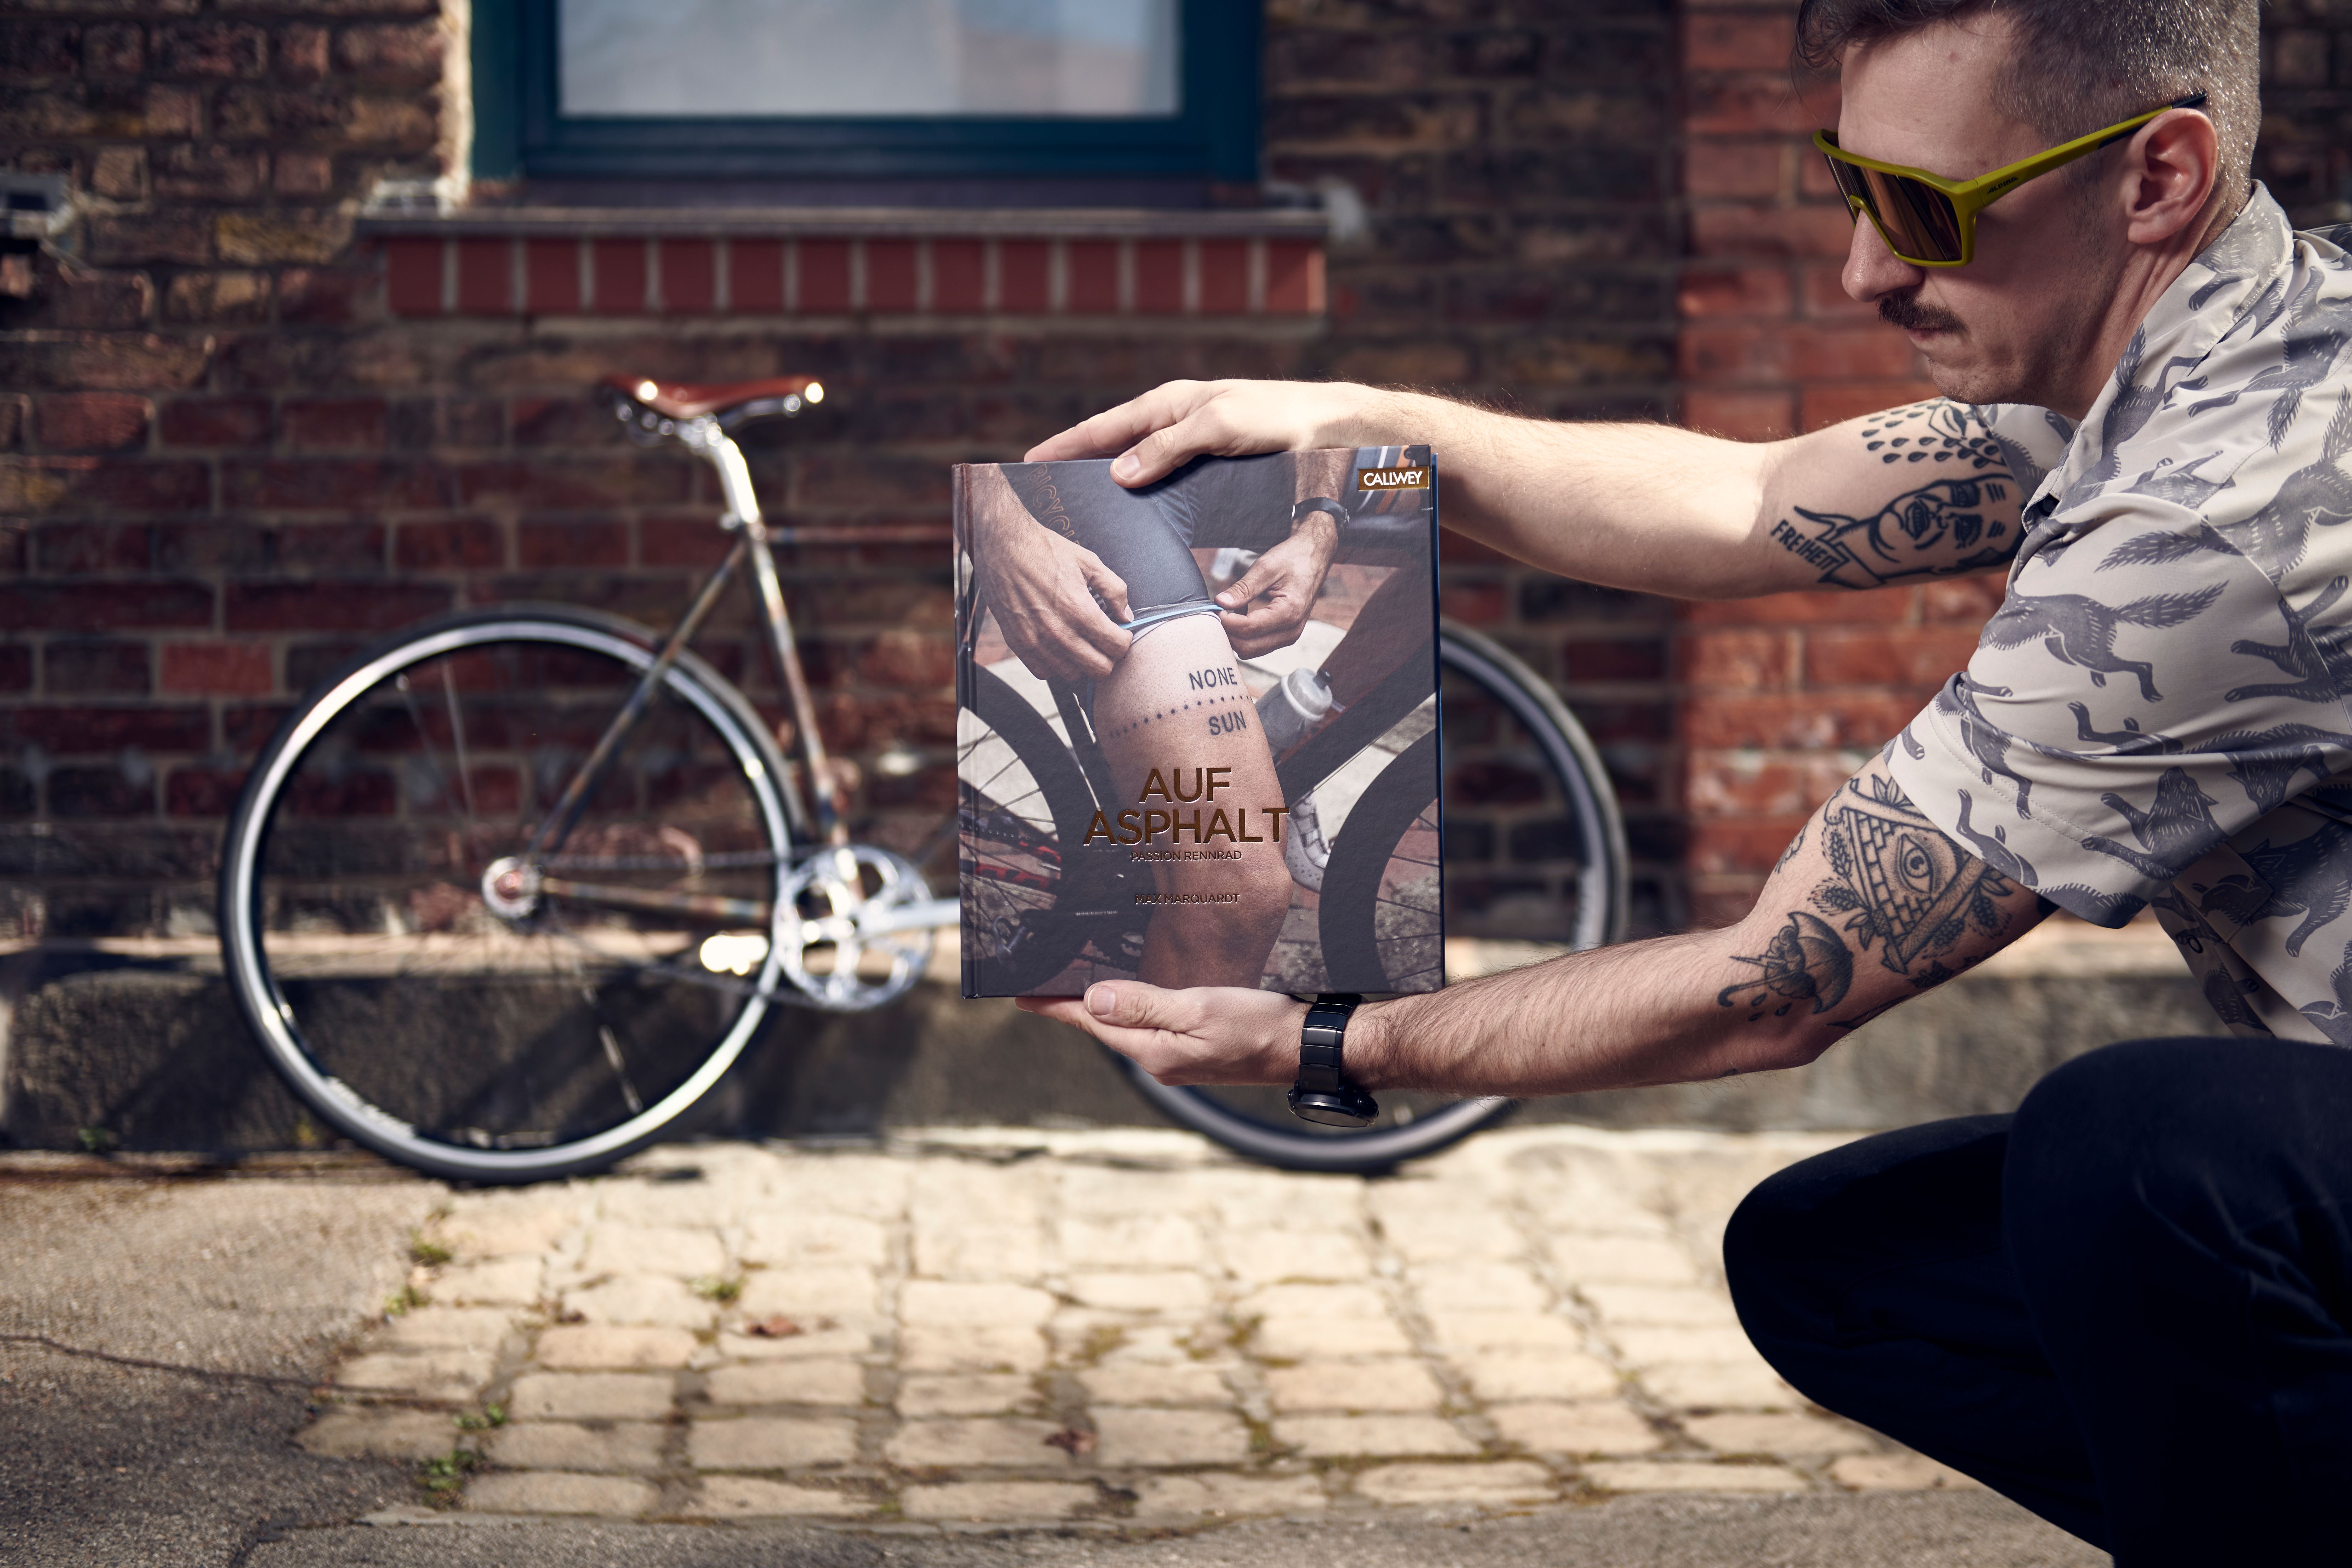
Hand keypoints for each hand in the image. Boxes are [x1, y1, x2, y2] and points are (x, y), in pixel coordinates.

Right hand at [969, 471, 1132, 680]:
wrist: (1004, 547)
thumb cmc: (1046, 551)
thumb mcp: (1089, 562)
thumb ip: (1115, 590)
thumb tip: (1126, 616)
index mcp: (1079, 610)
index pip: (1117, 647)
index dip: (1124, 640)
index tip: (1120, 632)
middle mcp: (1058, 632)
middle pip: (1099, 669)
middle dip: (1108, 656)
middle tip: (1104, 641)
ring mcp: (1036, 642)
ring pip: (1073, 674)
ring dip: (1082, 662)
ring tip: (1081, 642)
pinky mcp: (1018, 644)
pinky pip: (1044, 672)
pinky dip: (1055, 665)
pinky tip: (1059, 646)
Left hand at [1016, 981, 1304, 1086]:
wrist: (1305, 1047)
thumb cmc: (1259, 1026)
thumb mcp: (1198, 1008)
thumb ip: (1144, 1004)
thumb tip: (1093, 998)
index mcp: (1154, 1052)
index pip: (1092, 1023)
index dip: (1055, 1006)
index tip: (1021, 994)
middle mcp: (1159, 1061)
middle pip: (1104, 1027)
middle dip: (1071, 1005)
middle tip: (1039, 984)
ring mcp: (1176, 1059)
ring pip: (1126, 1027)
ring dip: (1100, 1006)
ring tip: (1071, 987)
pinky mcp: (1193, 1051)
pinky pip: (1148, 1027)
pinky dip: (1130, 1009)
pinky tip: (1126, 998)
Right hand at [1026, 379, 1396, 487]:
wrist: (1327, 428)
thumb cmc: (1278, 419)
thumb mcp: (1219, 426)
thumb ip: (1167, 447)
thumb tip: (1117, 473)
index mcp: (1168, 404)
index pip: (1102, 427)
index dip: (1065, 445)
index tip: (1029, 461)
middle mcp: (1172, 421)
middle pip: (1110, 445)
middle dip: (1074, 463)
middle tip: (1041, 489)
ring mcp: (1188, 441)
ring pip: (1133, 463)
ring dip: (1103, 480)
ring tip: (1073, 504)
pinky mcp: (1205, 462)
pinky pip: (1159, 477)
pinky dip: (1136, 491)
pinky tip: (1128, 510)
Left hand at [1215, 513, 1337, 657]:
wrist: (1314, 557)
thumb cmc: (1293, 558)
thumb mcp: (1266, 567)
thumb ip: (1243, 588)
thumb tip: (1221, 602)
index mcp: (1289, 612)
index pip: (1248, 629)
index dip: (1227, 621)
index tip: (1216, 608)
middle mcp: (1292, 630)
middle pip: (1248, 647)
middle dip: (1229, 632)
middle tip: (1220, 611)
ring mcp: (1290, 635)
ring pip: (1251, 650)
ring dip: (1236, 635)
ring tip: (1234, 610)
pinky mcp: (1285, 635)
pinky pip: (1258, 645)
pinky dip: (1245, 635)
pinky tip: (1243, 614)